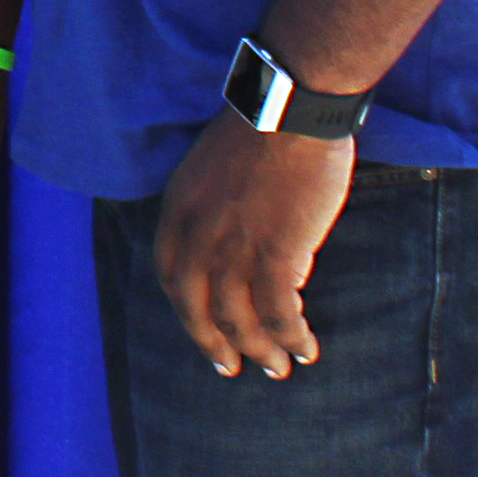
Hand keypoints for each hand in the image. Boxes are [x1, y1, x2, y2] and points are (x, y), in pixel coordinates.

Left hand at [151, 114, 351, 377]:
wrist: (288, 108)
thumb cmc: (260, 128)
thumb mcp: (210, 169)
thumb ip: (209, 209)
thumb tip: (228, 243)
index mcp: (177, 211)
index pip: (171, 276)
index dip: (186, 313)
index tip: (203, 333)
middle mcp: (197, 236)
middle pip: (197, 308)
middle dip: (214, 344)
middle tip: (232, 368)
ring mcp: (234, 248)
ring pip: (239, 319)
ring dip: (259, 350)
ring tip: (277, 367)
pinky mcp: (276, 254)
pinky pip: (279, 313)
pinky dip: (291, 338)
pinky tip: (305, 349)